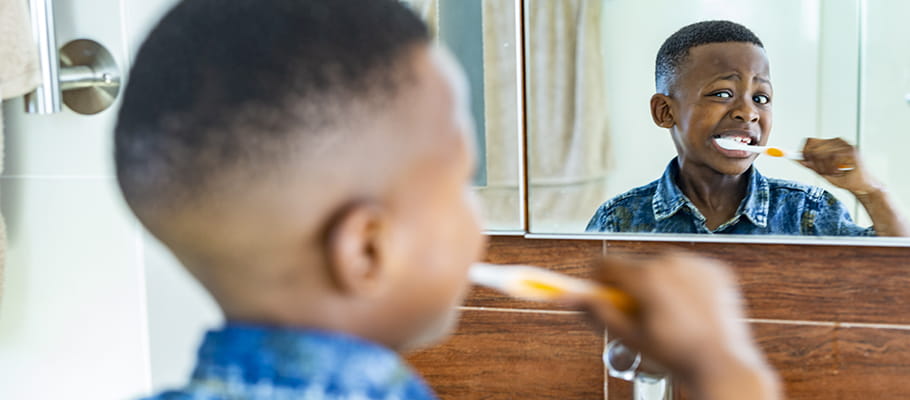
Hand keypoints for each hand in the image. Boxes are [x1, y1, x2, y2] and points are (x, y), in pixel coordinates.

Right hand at [582, 253, 780, 398]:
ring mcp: (696, 264)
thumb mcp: (630, 337)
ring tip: (669, 315)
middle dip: (631, 286)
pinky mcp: (715, 269)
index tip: (602, 294)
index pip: (605, 262)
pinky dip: (684, 284)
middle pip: (634, 265)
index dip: (598, 280)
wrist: (723, 364)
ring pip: (661, 266)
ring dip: (658, 284)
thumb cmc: (679, 355)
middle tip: (641, 315)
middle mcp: (672, 263)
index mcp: (647, 277)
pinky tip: (688, 309)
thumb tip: (570, 298)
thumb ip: (598, 312)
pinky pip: (688, 269)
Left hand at [799, 138, 879, 194]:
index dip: (804, 152)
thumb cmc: (845, 179)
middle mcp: (838, 142)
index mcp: (831, 144)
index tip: (805, 162)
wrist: (862, 187)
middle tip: (823, 172)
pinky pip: (831, 158)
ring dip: (823, 167)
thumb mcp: (823, 172)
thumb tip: (796, 158)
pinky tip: (838, 172)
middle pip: (813, 147)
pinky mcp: (851, 151)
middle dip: (814, 163)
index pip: (810, 141)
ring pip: (821, 153)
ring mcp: (845, 145)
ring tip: (833, 173)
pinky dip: (831, 168)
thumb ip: (811, 165)